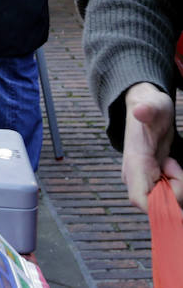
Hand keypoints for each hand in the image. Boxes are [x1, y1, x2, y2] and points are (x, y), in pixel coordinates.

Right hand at [122, 82, 182, 210]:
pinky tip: (170, 167)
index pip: (141, 200)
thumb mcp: (154, 106)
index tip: (175, 188)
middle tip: (173, 164)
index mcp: (134, 164)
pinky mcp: (152, 181)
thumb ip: (147, 109)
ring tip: (170, 161)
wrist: (147, 107)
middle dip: (176, 190)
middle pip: (159, 203)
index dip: (160, 206)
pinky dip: (176, 186)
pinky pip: (169, 196)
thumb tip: (140, 110)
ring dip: (177, 186)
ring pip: (166, 200)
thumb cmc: (152, 107)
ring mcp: (142, 180)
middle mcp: (134, 177)